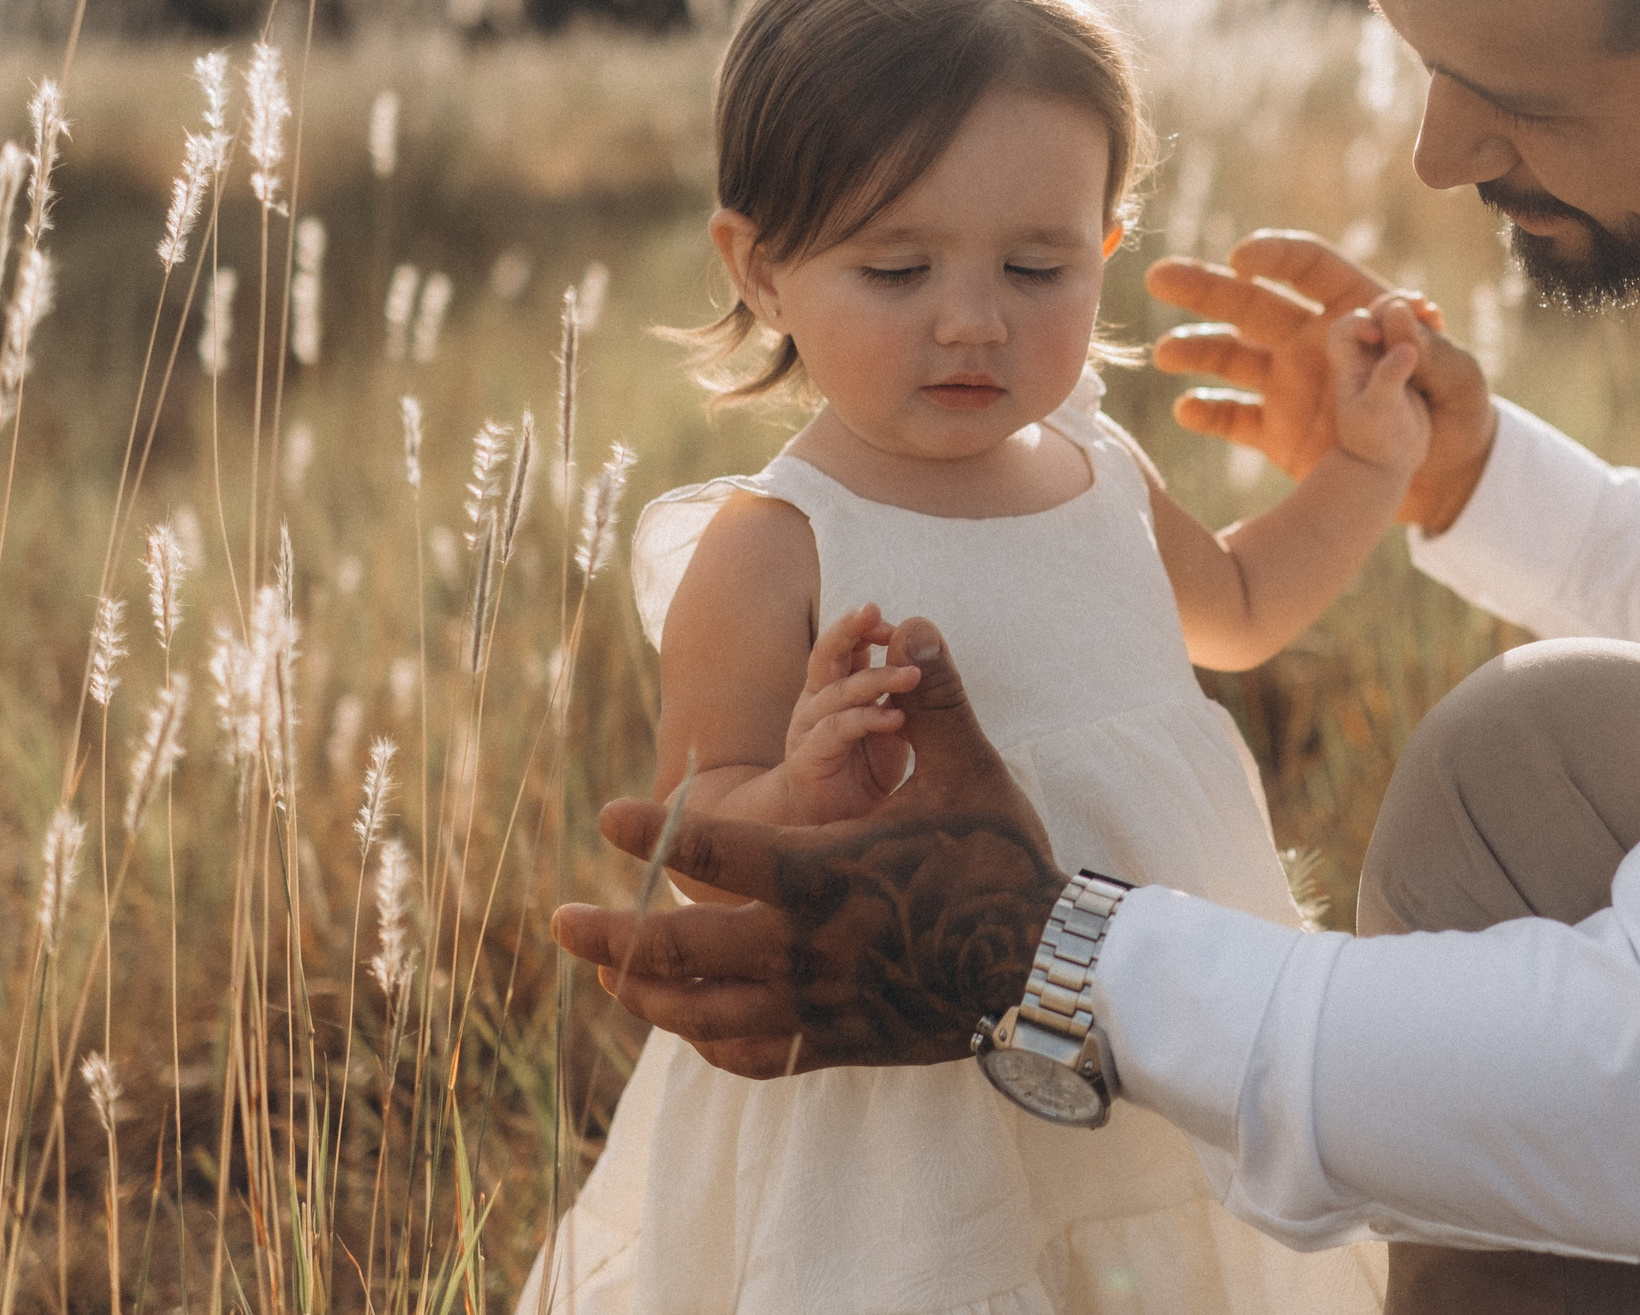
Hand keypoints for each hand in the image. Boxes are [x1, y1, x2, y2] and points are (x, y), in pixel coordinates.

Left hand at [553, 616, 1067, 1076]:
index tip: (606, 815)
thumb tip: (911, 621)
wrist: (1044, 971)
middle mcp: (805, 946)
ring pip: (702, 1012)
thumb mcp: (969, 772)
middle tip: (559, 922)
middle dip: (612, 935)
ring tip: (608, 977)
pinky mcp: (836, 1042)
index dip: (655, 831)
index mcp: (824, 871)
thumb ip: (932, 697)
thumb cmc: (1004, 863)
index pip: (717, 849)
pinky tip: (692, 1027)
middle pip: (680, 949)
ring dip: (645, 993)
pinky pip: (751, 1054)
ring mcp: (816, 1004)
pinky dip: (709, 1042)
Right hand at [783, 604, 922, 824]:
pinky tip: (896, 718)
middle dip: (849, 629)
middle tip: (875, 611)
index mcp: (837, 687)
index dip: (866, 628)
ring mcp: (809, 729)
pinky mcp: (809, 760)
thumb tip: (933, 652)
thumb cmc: (863, 771)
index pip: (848, 645)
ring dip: (877, 679)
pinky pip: (836, 731)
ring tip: (913, 677)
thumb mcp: (894, 725)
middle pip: (828, 654)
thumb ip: (907, 694)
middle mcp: (817, 702)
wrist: (828, 827)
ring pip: (838, 692)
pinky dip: (867, 719)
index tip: (893, 623)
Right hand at [1148, 230, 1497, 533]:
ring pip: (1230, 355)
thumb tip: (1396, 311)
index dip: (1275, 256)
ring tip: (1164, 355)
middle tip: (1159, 277)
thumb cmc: (1461, 416)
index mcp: (1355, 312)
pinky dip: (1208, 413)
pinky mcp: (1278, 431)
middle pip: (1251, 302)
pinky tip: (1186, 410)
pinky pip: (1233, 418)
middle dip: (1205, 287)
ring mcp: (1290, 384)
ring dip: (1195, 349)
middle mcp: (1312, 341)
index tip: (1242, 259)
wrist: (1447, 481)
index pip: (1309, 267)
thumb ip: (1429, 350)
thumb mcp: (1461, 381)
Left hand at [1327, 299, 1428, 477]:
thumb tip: (1407, 348)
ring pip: (1396, 323)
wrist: (1388, 461)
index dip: (1361, 323)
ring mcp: (1385, 359)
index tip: (1378, 336)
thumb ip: (1389, 376)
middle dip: (1394, 307)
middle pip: (1374, 316)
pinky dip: (1425, 325)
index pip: (1345, 329)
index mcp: (1348, 366)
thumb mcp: (1380, 409)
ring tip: (1431, 310)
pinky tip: (1438, 318)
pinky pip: (1414, 336)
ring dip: (1412, 312)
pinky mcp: (1406, 365)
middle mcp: (1364, 357)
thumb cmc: (1376, 439)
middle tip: (1418, 303)